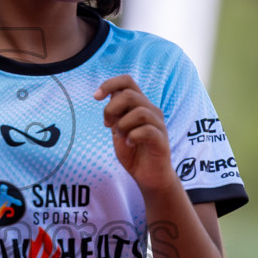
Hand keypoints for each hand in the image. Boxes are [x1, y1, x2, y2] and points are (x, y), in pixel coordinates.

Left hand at [94, 75, 176, 192]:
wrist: (148, 176)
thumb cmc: (133, 152)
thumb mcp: (118, 129)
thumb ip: (115, 113)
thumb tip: (109, 96)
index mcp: (140, 104)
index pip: (127, 81)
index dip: (109, 84)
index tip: (95, 97)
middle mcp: (151, 110)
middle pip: (130, 94)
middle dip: (111, 109)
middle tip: (108, 125)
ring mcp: (158, 124)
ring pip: (139, 111)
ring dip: (123, 125)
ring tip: (121, 137)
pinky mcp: (161, 140)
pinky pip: (147, 130)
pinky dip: (133, 136)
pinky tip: (130, 143)